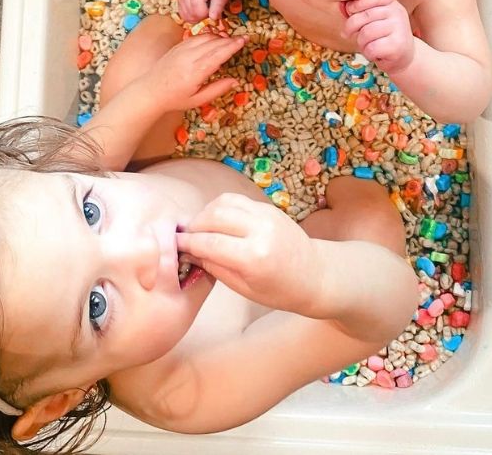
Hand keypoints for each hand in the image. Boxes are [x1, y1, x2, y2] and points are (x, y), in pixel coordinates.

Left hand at [140, 33, 245, 111]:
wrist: (151, 91)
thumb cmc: (175, 99)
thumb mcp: (198, 100)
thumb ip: (217, 89)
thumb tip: (235, 81)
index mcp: (196, 72)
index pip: (219, 54)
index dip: (232, 46)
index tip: (244, 40)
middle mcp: (189, 58)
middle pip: (214, 43)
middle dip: (230, 40)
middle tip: (243, 38)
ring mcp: (182, 50)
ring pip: (206, 38)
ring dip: (220, 37)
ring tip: (231, 40)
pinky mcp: (178, 47)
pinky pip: (196, 37)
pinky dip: (208, 36)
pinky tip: (215, 40)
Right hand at [176, 193, 319, 314]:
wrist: (316, 275)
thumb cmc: (281, 291)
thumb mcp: (245, 289)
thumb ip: (216, 268)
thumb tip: (191, 253)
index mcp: (254, 257)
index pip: (210, 243)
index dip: (188, 243)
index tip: (175, 246)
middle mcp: (260, 230)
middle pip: (213, 217)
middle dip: (194, 226)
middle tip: (185, 237)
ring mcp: (265, 214)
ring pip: (223, 203)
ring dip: (205, 213)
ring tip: (199, 229)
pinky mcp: (268, 207)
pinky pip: (236, 200)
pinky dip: (220, 207)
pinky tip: (216, 221)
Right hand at [178, 0, 232, 22]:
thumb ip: (219, 4)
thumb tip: (213, 18)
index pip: (198, 11)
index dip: (207, 14)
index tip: (213, 8)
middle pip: (192, 15)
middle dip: (203, 16)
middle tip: (210, 7)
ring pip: (186, 17)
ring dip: (197, 17)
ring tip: (205, 7)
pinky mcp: (179, 0)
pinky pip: (184, 15)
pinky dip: (192, 16)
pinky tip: (199, 9)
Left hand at [341, 0, 414, 73]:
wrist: (403, 57)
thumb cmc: (381, 37)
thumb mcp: (370, 20)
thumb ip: (357, 11)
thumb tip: (341, 6)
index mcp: (390, 3)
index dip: (354, 6)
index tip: (351, 14)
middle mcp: (397, 12)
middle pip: (364, 16)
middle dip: (350, 27)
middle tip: (348, 34)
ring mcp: (399, 28)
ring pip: (366, 33)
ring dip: (361, 43)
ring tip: (367, 45)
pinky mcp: (398, 45)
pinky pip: (372, 48)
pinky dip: (368, 53)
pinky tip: (374, 53)